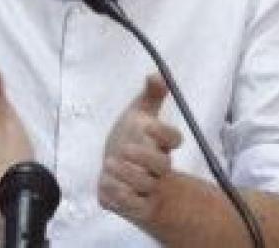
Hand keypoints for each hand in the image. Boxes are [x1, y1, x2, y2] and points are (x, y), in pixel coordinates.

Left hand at [99, 74, 182, 225]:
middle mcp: (159, 168)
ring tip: (110, 163)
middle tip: (123, 149)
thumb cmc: (133, 139)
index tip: (146, 125)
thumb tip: (158, 73)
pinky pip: (131, 205)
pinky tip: (105, 181)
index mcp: (162, 144)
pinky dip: (117, 194)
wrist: (119, 172)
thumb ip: (150, 95)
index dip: (163, 133)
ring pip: (145, 186)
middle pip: (162, 166)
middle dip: (144, 157)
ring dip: (127, 175)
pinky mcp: (133, 205)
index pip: (173, 139)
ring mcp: (148, 188)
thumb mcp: (138, 114)